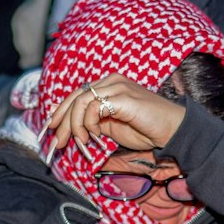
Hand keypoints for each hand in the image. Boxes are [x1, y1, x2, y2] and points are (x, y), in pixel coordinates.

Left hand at [46, 72, 186, 154]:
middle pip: (74, 97)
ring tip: (82, 142)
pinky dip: (89, 124)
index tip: (51, 130)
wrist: (173, 130)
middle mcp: (111, 81)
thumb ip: (95, 123)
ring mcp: (117, 86)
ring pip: (80, 102)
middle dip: (61, 122)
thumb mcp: (113, 127)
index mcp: (109, 85)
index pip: (76, 95)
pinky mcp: (122, 96)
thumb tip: (74, 131)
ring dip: (75, 126)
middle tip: (57, 142)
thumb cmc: (147, 129)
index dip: (60, 112)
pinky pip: (93, 107)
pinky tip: (95, 136)